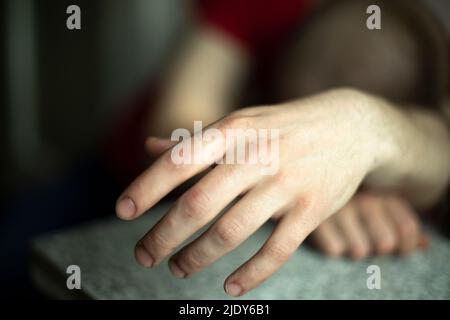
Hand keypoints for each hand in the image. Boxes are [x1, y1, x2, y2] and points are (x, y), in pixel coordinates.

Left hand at [116, 88, 391, 295]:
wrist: (351, 126)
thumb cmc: (282, 128)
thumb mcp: (240, 122)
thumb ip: (196, 140)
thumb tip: (151, 148)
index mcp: (234, 132)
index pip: (180, 161)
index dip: (147, 188)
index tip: (123, 213)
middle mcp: (257, 157)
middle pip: (199, 204)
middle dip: (164, 235)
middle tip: (144, 255)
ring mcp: (287, 184)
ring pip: (232, 232)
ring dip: (198, 257)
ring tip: (178, 268)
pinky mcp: (312, 210)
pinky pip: (277, 250)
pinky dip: (251, 274)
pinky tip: (230, 285)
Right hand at [310, 191, 428, 259]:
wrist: (311, 169)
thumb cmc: (353, 190)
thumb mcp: (381, 198)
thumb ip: (403, 222)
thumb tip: (425, 245)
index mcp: (383, 192)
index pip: (406, 228)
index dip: (406, 245)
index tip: (398, 247)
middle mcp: (364, 199)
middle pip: (385, 243)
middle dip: (378, 246)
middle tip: (369, 239)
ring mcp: (340, 208)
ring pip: (360, 250)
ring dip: (356, 248)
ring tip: (349, 236)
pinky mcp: (316, 217)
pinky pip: (334, 249)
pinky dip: (333, 246)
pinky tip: (331, 234)